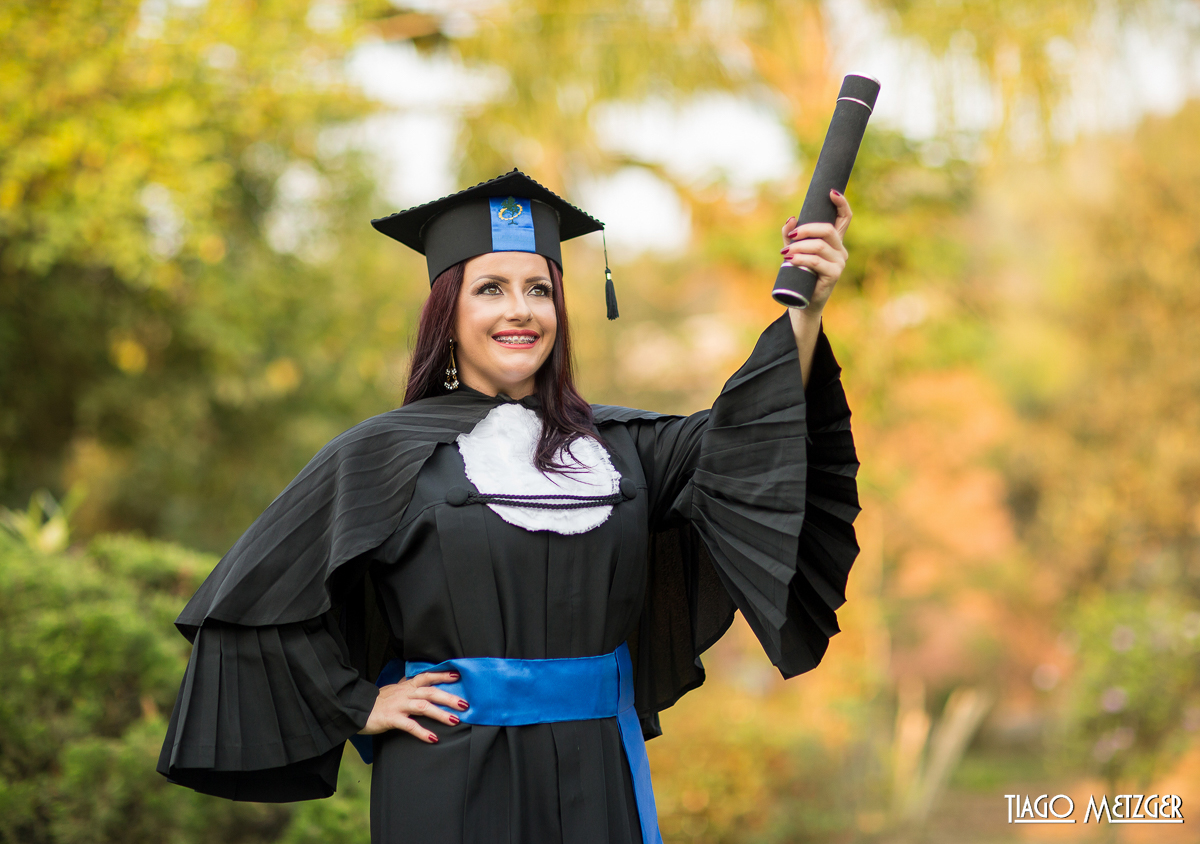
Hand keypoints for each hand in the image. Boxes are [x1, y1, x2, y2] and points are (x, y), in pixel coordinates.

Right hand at [358, 670, 467, 743]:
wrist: (355, 710)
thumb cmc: (377, 702)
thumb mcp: (394, 690)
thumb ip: (408, 687)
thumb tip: (422, 683)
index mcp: (406, 686)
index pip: (427, 676)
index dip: (442, 675)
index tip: (458, 676)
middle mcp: (405, 693)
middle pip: (430, 692)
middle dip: (448, 697)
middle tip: (465, 704)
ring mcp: (398, 705)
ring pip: (423, 707)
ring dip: (440, 713)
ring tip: (455, 720)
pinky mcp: (391, 718)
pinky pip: (409, 725)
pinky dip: (422, 732)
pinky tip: (433, 738)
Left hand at [779, 189, 851, 314]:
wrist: (801, 301)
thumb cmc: (799, 273)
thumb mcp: (793, 250)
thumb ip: (791, 234)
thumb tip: (791, 218)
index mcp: (834, 241)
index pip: (844, 218)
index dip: (841, 203)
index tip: (831, 192)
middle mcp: (840, 249)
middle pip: (828, 229)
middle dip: (808, 229)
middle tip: (791, 236)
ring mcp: (839, 262)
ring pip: (820, 246)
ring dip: (800, 247)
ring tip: (786, 253)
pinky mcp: (834, 274)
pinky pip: (817, 261)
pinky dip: (802, 259)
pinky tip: (791, 260)